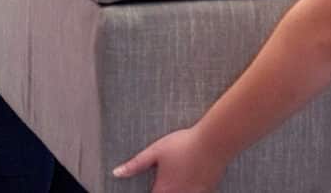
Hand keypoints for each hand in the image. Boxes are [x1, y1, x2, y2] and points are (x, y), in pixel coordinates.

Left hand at [112, 127, 227, 192]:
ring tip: (174, 182)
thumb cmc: (184, 145)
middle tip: (162, 183)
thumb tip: (117, 173)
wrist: (213, 143)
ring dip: (175, 190)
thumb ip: (136, 164)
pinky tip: (188, 181)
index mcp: (164, 189)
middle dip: (161, 191)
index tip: (150, 188)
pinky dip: (188, 190)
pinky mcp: (207, 191)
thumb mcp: (155, 151)